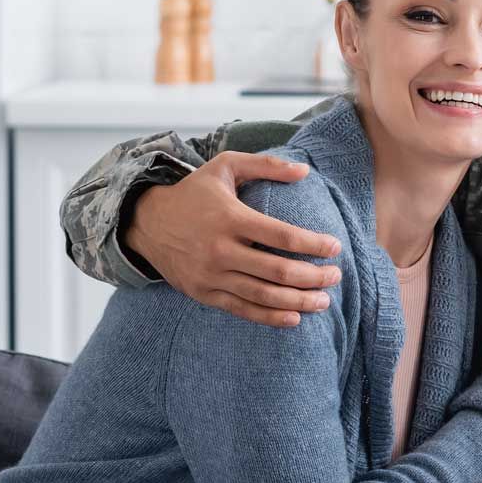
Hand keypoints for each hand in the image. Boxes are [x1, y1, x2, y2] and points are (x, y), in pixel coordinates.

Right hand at [126, 154, 341, 327]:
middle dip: (313, 276)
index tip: (335, 247)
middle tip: (336, 276)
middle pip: (277, 271)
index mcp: (230, 218)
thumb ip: (266, 165)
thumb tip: (305, 171)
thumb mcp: (225, 167)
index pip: (281, 235)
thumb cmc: (194, 193)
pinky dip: (270, 317)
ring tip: (323, 300)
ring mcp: (210, 275)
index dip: (313, 244)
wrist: (146, 222)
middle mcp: (220, 250)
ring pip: (263, 295)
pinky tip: (295, 317)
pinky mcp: (203, 293)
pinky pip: (242, 310)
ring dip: (298, 300)